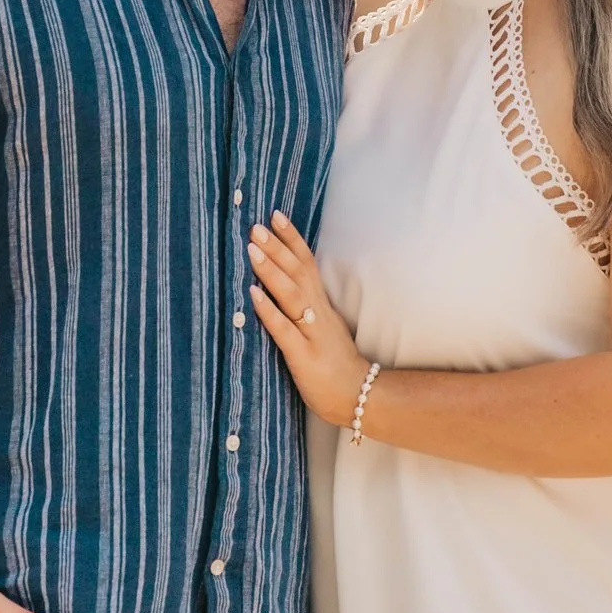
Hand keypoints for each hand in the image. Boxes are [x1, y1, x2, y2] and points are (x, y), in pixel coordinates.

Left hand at [246, 213, 372, 429]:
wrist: (359, 396)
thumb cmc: (336, 364)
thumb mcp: (324, 327)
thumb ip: (307, 306)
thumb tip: (283, 286)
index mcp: (322, 305)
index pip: (307, 264)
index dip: (291, 239)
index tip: (275, 216)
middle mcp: (318, 313)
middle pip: (298, 272)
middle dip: (277, 247)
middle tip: (256, 225)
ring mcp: (312, 334)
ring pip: (292, 295)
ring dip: (272, 270)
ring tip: (252, 249)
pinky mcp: (304, 356)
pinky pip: (285, 330)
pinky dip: (269, 310)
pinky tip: (253, 294)